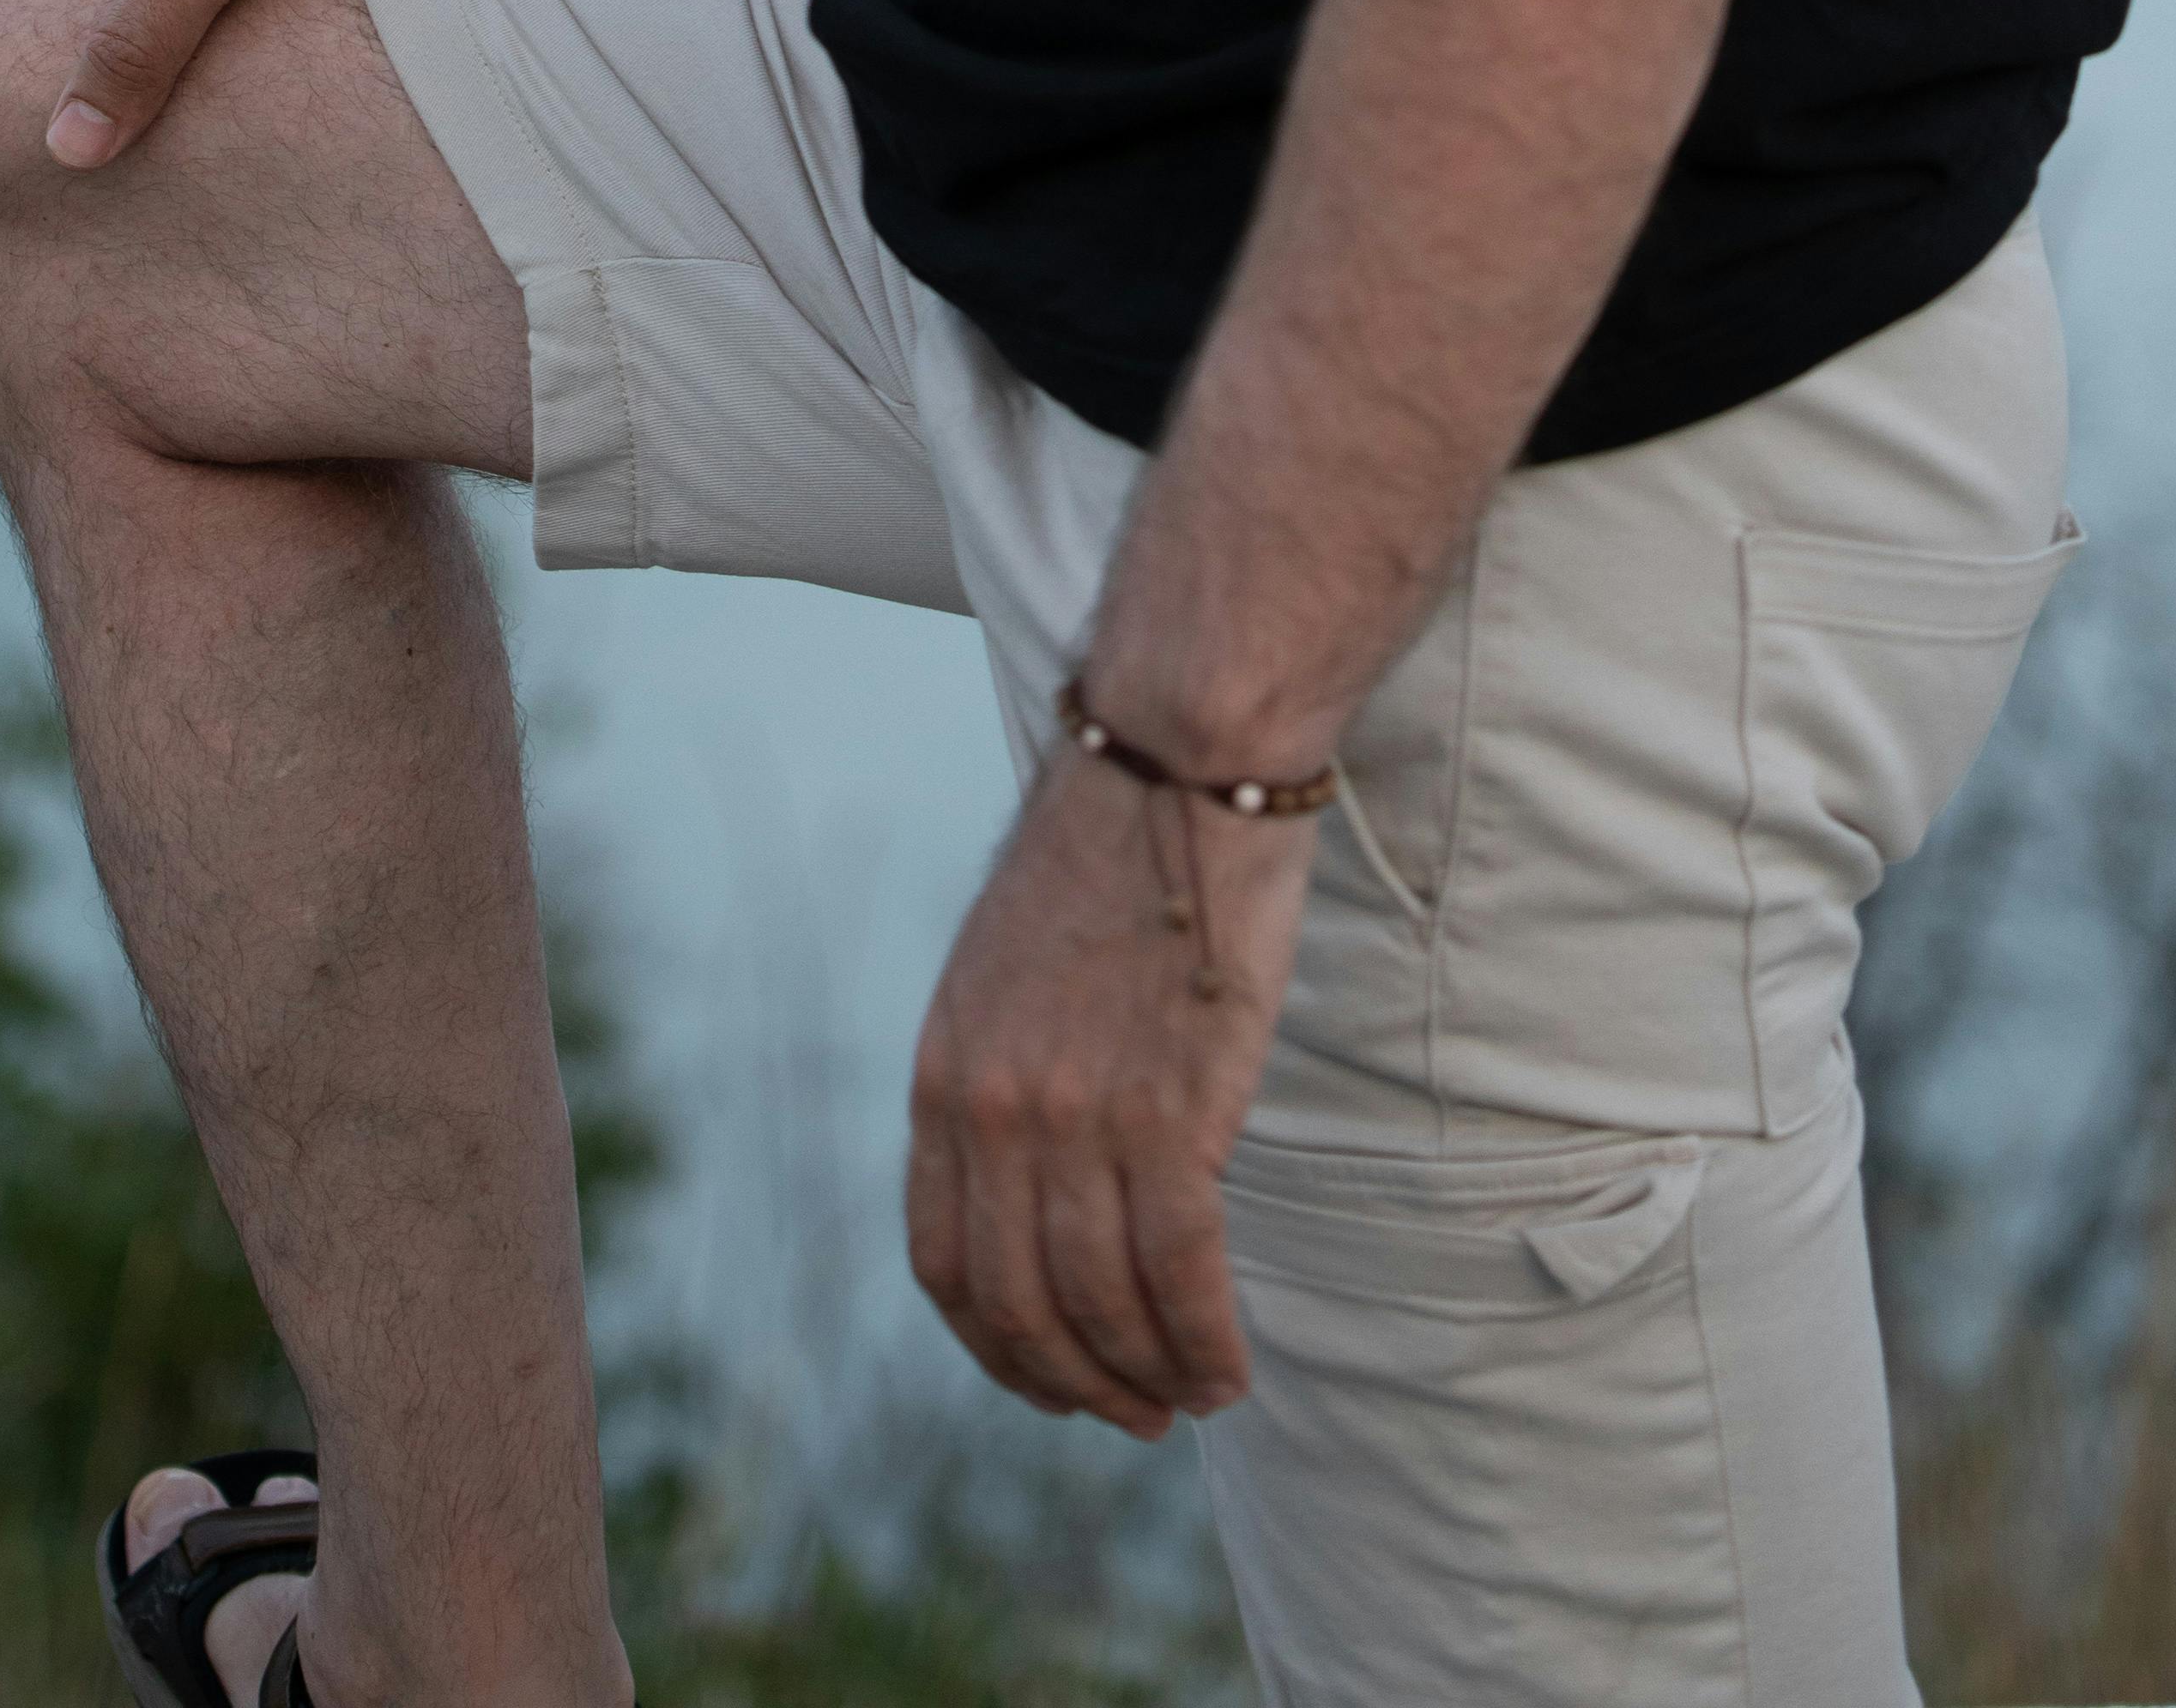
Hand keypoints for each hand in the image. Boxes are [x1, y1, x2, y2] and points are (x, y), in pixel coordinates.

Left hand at [905, 739, 1313, 1435]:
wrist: (1178, 758)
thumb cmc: (1117, 849)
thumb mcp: (1011, 968)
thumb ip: (1011, 1069)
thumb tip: (1043, 1172)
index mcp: (945, 1073)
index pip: (945, 1263)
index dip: (997, 1346)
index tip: (1051, 1379)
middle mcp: (993, 1108)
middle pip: (1018, 1305)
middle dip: (1076, 1385)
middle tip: (1136, 1417)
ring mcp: (1075, 1115)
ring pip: (1100, 1305)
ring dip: (1150, 1378)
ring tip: (1195, 1397)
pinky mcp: (1167, 1111)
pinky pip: (1179, 1274)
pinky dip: (1203, 1342)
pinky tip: (1230, 1366)